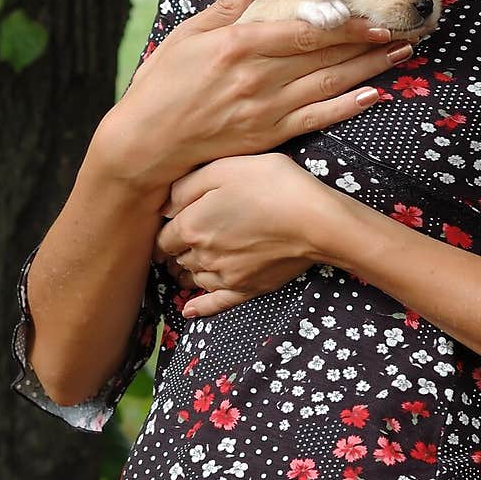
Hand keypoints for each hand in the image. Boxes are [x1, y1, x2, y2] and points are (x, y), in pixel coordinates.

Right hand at [101, 0, 413, 195]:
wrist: (146, 142)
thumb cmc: (162, 84)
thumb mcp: (188, 34)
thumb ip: (228, 4)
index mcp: (239, 46)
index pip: (306, 32)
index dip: (346, 25)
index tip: (374, 17)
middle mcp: (258, 78)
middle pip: (326, 56)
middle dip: (369, 43)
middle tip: (404, 31)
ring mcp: (266, 109)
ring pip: (329, 85)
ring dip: (369, 70)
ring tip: (401, 57)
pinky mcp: (269, 135)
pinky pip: (318, 119)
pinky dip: (348, 106)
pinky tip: (373, 95)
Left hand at [152, 152, 337, 318]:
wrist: (316, 220)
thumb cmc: (272, 186)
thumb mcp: (225, 168)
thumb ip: (186, 187)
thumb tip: (165, 207)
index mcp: (192, 226)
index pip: (163, 236)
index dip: (166, 229)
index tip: (173, 223)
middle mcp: (203, 255)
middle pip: (178, 258)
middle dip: (177, 250)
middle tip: (183, 240)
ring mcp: (225, 276)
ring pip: (194, 278)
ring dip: (188, 271)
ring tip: (189, 264)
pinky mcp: (247, 288)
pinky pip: (216, 304)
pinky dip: (200, 308)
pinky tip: (190, 311)